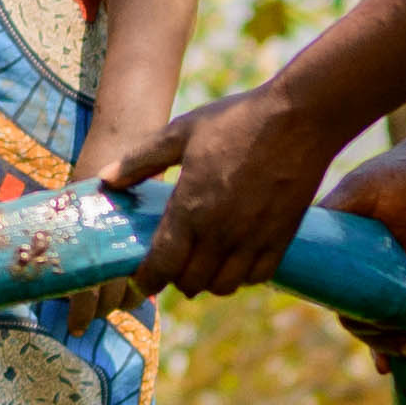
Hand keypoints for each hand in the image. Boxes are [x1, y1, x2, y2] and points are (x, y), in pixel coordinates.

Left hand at [101, 80, 343, 298]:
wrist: (299, 118)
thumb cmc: (237, 121)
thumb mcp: (180, 132)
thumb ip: (140, 160)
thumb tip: (106, 179)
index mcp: (190, 209)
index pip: (162, 265)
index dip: (147, 280)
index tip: (141, 280)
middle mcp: (220, 232)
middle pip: (191, 283)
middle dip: (176, 280)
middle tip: (172, 265)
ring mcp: (254, 239)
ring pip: (224, 286)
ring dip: (209, 282)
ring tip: (203, 265)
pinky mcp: (282, 238)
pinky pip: (258, 277)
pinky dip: (243, 277)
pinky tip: (236, 259)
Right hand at [313, 142, 405, 375]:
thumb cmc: (402, 173)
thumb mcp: (361, 188)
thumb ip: (335, 211)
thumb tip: (302, 236)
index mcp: (339, 248)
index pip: (324, 286)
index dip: (329, 304)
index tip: (342, 314)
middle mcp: (361, 269)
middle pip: (352, 313)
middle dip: (368, 333)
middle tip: (388, 334)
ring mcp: (391, 281)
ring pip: (379, 324)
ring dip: (389, 344)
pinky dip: (404, 346)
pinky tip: (403, 362)